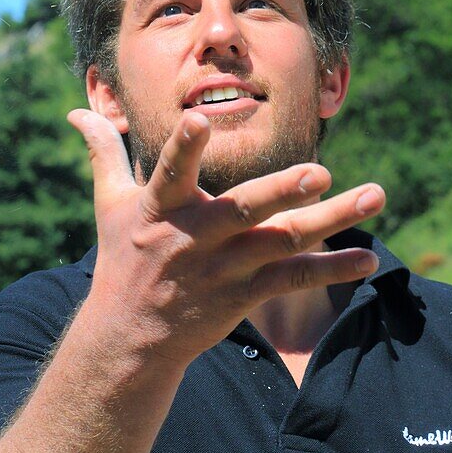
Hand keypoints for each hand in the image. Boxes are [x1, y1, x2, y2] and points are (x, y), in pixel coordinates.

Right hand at [68, 109, 384, 369]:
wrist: (128, 339)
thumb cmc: (124, 258)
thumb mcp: (109, 205)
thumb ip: (103, 153)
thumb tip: (75, 113)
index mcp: (161, 208)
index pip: (170, 170)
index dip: (184, 146)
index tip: (197, 117)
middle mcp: (195, 238)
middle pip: (242, 210)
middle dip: (280, 192)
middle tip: (318, 172)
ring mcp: (223, 269)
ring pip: (283, 242)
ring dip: (332, 220)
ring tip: (376, 195)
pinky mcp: (244, 295)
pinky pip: (293, 280)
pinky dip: (332, 268)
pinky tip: (370, 258)